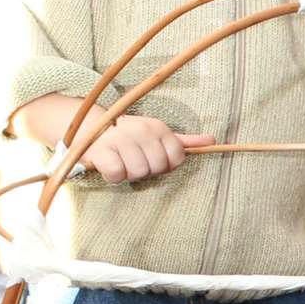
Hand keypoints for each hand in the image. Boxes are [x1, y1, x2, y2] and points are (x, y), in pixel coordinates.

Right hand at [77, 115, 212, 183]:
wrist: (92, 131)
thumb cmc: (131, 138)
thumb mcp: (158, 136)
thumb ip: (184, 141)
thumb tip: (212, 141)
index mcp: (157, 127)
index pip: (177, 158)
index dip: (167, 165)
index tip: (154, 159)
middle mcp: (140, 130)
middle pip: (157, 167)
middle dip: (147, 170)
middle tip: (135, 162)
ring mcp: (120, 139)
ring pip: (138, 172)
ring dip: (129, 174)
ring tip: (123, 163)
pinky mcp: (101, 151)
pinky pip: (116, 174)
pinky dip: (114, 176)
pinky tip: (111, 166)